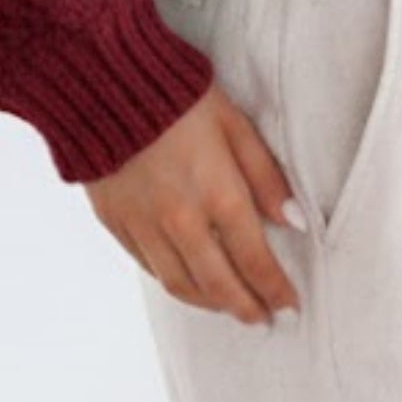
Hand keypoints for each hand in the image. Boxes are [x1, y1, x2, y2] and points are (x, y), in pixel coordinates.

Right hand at [84, 79, 305, 324]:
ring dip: (210, 303)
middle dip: (246, 307)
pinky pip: (150, 268)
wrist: (106, 83)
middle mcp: (181, 220)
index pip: (254, 258)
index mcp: (217, 193)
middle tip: (263, 318)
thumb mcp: (235, 124)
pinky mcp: (116, 224)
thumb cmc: (179, 97)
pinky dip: (174, 283)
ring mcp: (145, 226)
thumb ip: (265, 176)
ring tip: (230, 306)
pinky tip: (189, 282)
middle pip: (219, 284)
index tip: (290, 305)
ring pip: (181, 285)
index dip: (275, 288)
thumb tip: (295, 220)